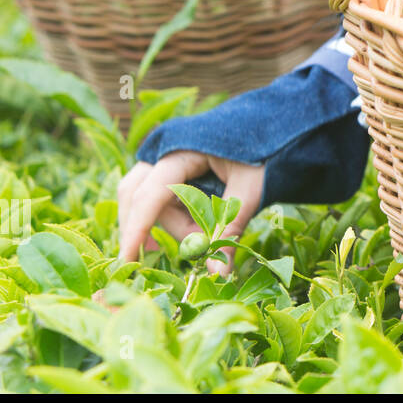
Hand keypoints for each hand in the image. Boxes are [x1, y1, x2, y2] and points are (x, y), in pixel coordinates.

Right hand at [117, 151, 264, 274]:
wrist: (275, 126)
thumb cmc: (266, 150)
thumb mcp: (252, 188)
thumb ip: (232, 227)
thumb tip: (219, 275)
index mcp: (181, 150)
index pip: (148, 194)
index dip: (136, 230)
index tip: (126, 261)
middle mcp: (165, 150)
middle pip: (136, 196)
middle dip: (150, 229)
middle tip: (180, 251)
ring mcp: (165, 157)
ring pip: (147, 200)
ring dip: (172, 225)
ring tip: (206, 235)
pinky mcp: (172, 168)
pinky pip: (158, 197)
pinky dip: (173, 218)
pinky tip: (195, 229)